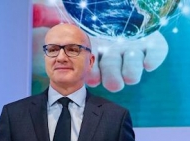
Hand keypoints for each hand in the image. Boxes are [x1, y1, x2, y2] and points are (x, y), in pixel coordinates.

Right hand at [31, 3, 168, 92]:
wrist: (116, 0)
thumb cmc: (88, 7)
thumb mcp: (62, 8)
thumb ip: (45, 12)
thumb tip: (33, 12)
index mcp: (91, 53)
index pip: (91, 74)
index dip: (91, 77)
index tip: (90, 78)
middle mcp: (112, 55)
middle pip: (114, 78)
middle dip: (113, 80)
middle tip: (114, 83)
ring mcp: (132, 49)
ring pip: (133, 70)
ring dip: (131, 70)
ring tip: (129, 64)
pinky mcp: (152, 42)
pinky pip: (156, 53)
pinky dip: (153, 59)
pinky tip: (148, 62)